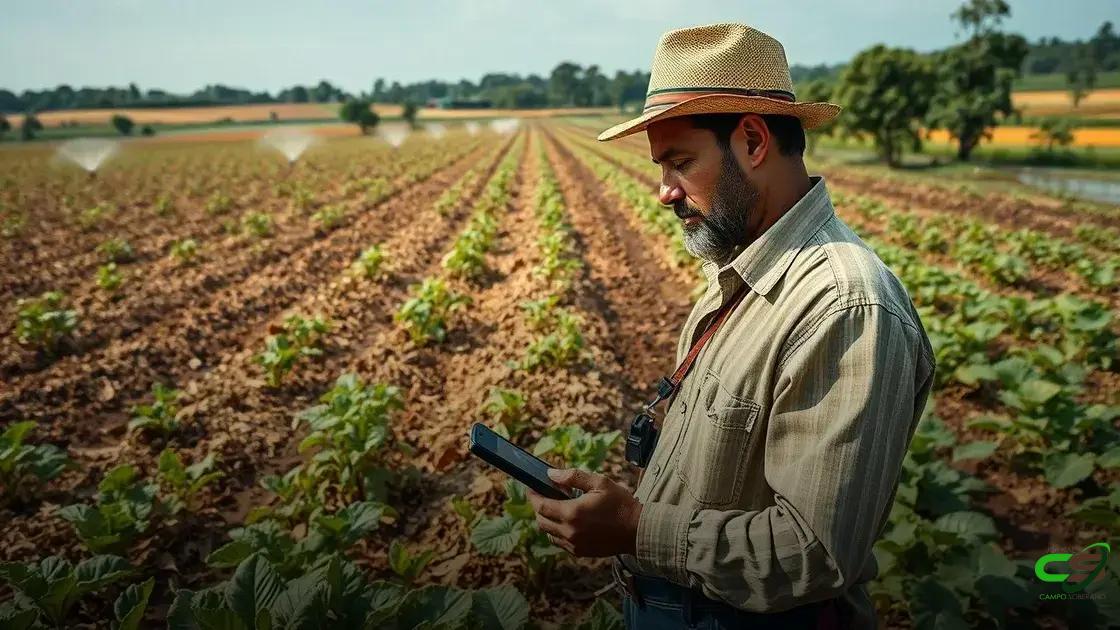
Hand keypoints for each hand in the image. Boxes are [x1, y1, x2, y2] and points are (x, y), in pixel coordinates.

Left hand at [526, 468, 642, 557]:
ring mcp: (574, 544)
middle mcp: (569, 531)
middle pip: (541, 520)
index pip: (541, 506)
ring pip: (548, 533)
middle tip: (544, 495)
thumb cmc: (620, 504)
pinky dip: (557, 532)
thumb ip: (573, 477)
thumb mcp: (599, 483)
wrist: (637, 530)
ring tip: (557, 508)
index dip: (533, 496)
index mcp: (572, 513)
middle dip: (539, 507)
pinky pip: (559, 542)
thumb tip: (551, 474)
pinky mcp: (580, 552)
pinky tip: (567, 522)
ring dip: (547, 520)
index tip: (531, 487)